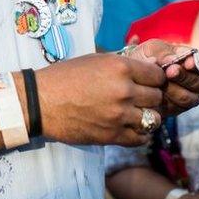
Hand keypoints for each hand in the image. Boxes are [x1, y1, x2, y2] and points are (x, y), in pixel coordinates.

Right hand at [37, 53, 165, 146]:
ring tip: (136, 114)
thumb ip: (120, 65)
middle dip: (151, 97)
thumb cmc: (64, 77)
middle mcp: (124, 91)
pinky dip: (139, 134)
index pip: (157, 76)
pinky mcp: (112, 135)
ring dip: (147, 117)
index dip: (155, 79)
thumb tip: (143, 68)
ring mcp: (119, 115)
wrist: (41, 102)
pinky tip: (129, 128)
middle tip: (140, 98)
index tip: (148, 82)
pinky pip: (141, 138)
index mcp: (120, 68)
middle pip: (157, 97)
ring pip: (154, 119)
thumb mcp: (94, 60)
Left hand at [127, 39, 198, 116]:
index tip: (187, 62)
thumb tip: (172, 61)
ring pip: (189, 98)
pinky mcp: (178, 109)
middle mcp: (198, 81)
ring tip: (162, 82)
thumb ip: (164, 53)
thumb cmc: (148, 56)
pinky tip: (157, 93)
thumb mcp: (153, 49)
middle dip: (184, 77)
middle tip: (170, 71)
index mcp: (195, 61)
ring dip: (175, 90)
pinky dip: (167, 101)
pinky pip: (176, 108)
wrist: (133, 73)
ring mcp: (190, 97)